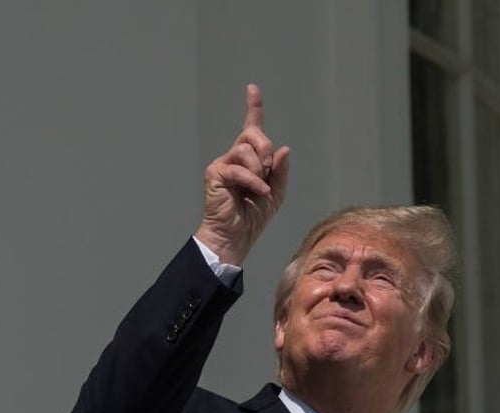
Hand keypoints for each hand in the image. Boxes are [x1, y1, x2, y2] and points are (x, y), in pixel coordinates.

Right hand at [195, 84, 289, 264]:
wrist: (236, 236)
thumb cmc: (253, 216)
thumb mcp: (276, 192)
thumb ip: (280, 170)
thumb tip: (284, 148)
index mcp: (249, 159)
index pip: (250, 128)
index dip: (253, 107)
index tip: (252, 89)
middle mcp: (234, 157)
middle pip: (252, 134)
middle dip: (266, 148)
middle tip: (269, 170)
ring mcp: (223, 164)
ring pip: (245, 149)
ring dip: (259, 169)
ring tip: (260, 187)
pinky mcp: (215, 174)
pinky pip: (238, 169)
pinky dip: (253, 181)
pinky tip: (258, 192)